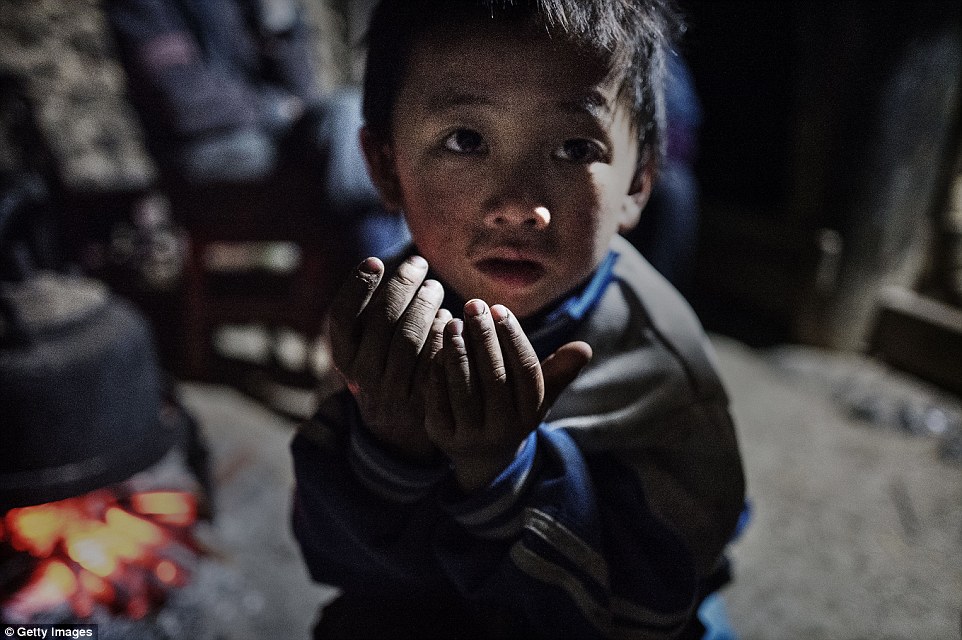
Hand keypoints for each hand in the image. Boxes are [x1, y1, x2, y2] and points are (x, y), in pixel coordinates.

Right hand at [328, 255, 449, 460]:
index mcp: (344, 357)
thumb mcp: (363, 347)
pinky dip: (442, 332)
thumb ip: (366, 314)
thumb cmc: (381, 367)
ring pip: (410, 338)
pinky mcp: (422, 399)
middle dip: (403, 285)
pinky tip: (448, 316)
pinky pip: (434, 357)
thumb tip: (377, 264)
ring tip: (434, 287)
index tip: (375, 261)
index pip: (342, 316)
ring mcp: (392, 391)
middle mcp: (363, 375)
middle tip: (418, 264)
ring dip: (425, 304)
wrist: (396, 427)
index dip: (357, 286)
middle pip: (383, 321)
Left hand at [424, 299, 591, 491]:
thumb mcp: (539, 394)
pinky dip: (437, 370)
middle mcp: (503, 429)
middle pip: (495, 378)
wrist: (483, 457)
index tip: (499, 308)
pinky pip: (437, 398)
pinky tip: (437, 346)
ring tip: (453, 323)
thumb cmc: (513, 408)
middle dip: (484, 337)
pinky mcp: (442, 436)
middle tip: (473, 305)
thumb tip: (584, 348)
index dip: (513, 338)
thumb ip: (559, 370)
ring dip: (458, 351)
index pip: (527, 372)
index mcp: (531, 414)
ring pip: (464, 389)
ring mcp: (471, 436)